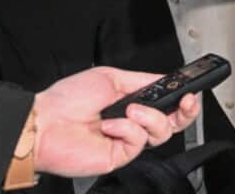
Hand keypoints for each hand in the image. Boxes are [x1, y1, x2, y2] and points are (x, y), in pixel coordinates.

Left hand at [31, 66, 199, 176]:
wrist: (44, 123)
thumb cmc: (67, 100)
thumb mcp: (111, 78)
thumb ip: (142, 80)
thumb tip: (166, 79)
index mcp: (132, 102)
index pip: (167, 102)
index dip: (183, 98)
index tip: (190, 90)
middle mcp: (133, 122)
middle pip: (173, 122)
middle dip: (186, 111)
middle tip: (187, 102)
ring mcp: (127, 140)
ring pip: (161, 132)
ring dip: (149, 117)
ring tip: (128, 110)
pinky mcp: (121, 156)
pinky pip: (139, 141)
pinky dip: (127, 129)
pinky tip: (109, 125)